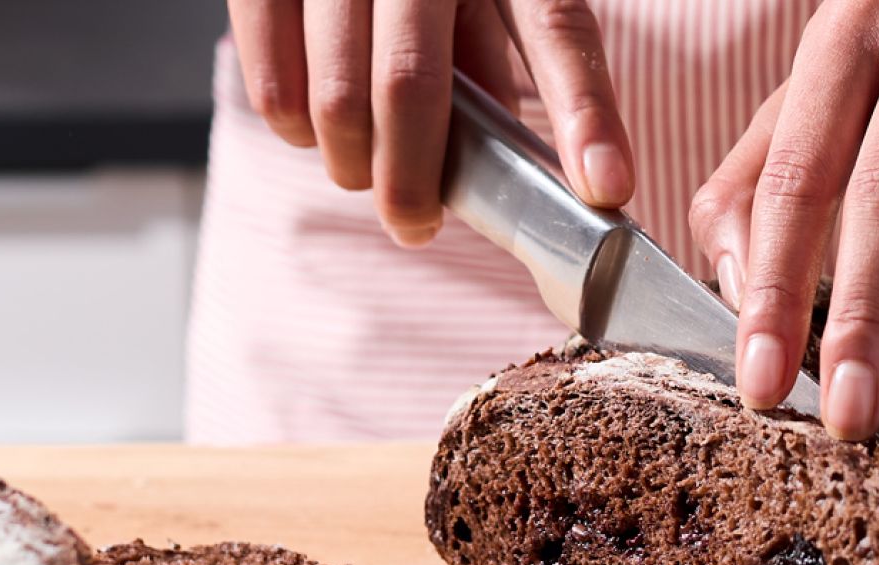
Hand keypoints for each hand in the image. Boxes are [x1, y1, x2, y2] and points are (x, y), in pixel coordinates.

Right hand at [227, 0, 637, 245]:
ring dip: (350, 163)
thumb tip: (494, 156)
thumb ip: (492, 52)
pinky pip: (272, 86)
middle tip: (415, 224)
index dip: (584, 114)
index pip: (556, 28)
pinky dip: (294, 129)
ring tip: (363, 171)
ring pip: (333, 98)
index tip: (606, 187)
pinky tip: (311, 130)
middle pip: (412, 83)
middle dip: (412, 180)